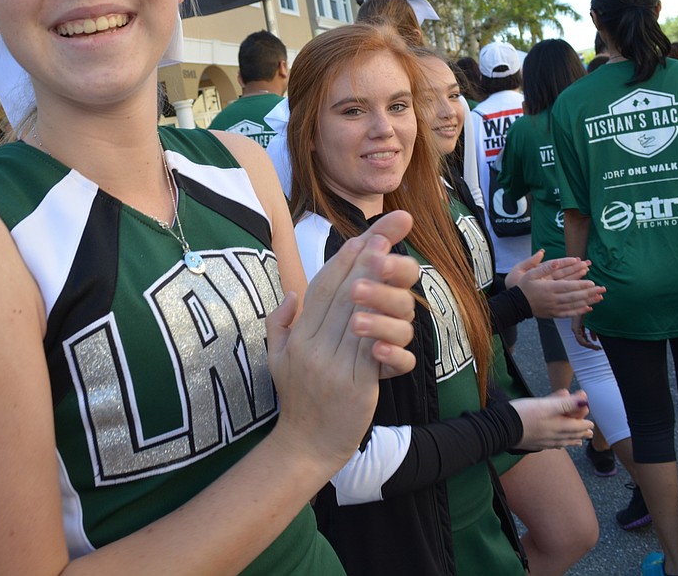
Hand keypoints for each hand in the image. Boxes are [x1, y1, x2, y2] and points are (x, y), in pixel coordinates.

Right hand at [267, 211, 417, 470]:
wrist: (305, 446)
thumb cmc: (296, 399)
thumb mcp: (276, 358)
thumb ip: (279, 324)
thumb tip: (291, 294)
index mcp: (297, 337)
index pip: (321, 288)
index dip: (344, 258)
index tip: (365, 234)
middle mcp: (312, 347)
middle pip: (342, 294)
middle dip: (366, 258)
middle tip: (388, 230)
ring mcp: (333, 367)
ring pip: (359, 315)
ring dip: (380, 283)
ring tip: (397, 256)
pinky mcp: (356, 385)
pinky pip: (374, 350)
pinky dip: (388, 326)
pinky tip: (401, 304)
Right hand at [507, 252, 604, 318]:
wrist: (517, 304)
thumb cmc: (524, 287)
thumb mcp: (530, 274)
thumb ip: (544, 267)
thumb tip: (557, 262)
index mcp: (548, 288)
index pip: (568, 286)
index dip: (581, 285)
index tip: (592, 282)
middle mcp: (553, 299)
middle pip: (574, 296)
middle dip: (589, 293)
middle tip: (602, 289)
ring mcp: (554, 308)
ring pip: (574, 306)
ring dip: (588, 302)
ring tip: (599, 297)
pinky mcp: (554, 314)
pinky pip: (569, 314)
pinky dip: (579, 312)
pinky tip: (588, 309)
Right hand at [509, 389, 593, 450]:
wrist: (501, 428)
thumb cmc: (523, 414)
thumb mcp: (545, 404)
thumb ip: (565, 403)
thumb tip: (584, 400)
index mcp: (558, 426)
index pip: (576, 425)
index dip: (584, 423)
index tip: (591, 424)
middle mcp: (553, 436)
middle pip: (570, 434)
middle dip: (580, 433)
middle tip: (589, 434)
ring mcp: (543, 441)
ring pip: (561, 441)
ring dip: (571, 441)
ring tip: (577, 442)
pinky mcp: (533, 444)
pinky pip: (550, 445)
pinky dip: (557, 445)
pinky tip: (556, 446)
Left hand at [571, 314, 601, 350]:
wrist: (588, 305)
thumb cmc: (591, 311)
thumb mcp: (592, 323)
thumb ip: (592, 331)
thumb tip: (594, 339)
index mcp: (579, 326)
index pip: (584, 338)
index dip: (590, 343)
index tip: (597, 346)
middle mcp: (576, 328)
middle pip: (582, 341)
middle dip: (591, 345)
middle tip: (598, 348)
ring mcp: (575, 329)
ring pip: (581, 342)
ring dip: (590, 346)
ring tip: (597, 347)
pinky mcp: (575, 329)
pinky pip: (581, 340)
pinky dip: (587, 344)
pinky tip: (593, 344)